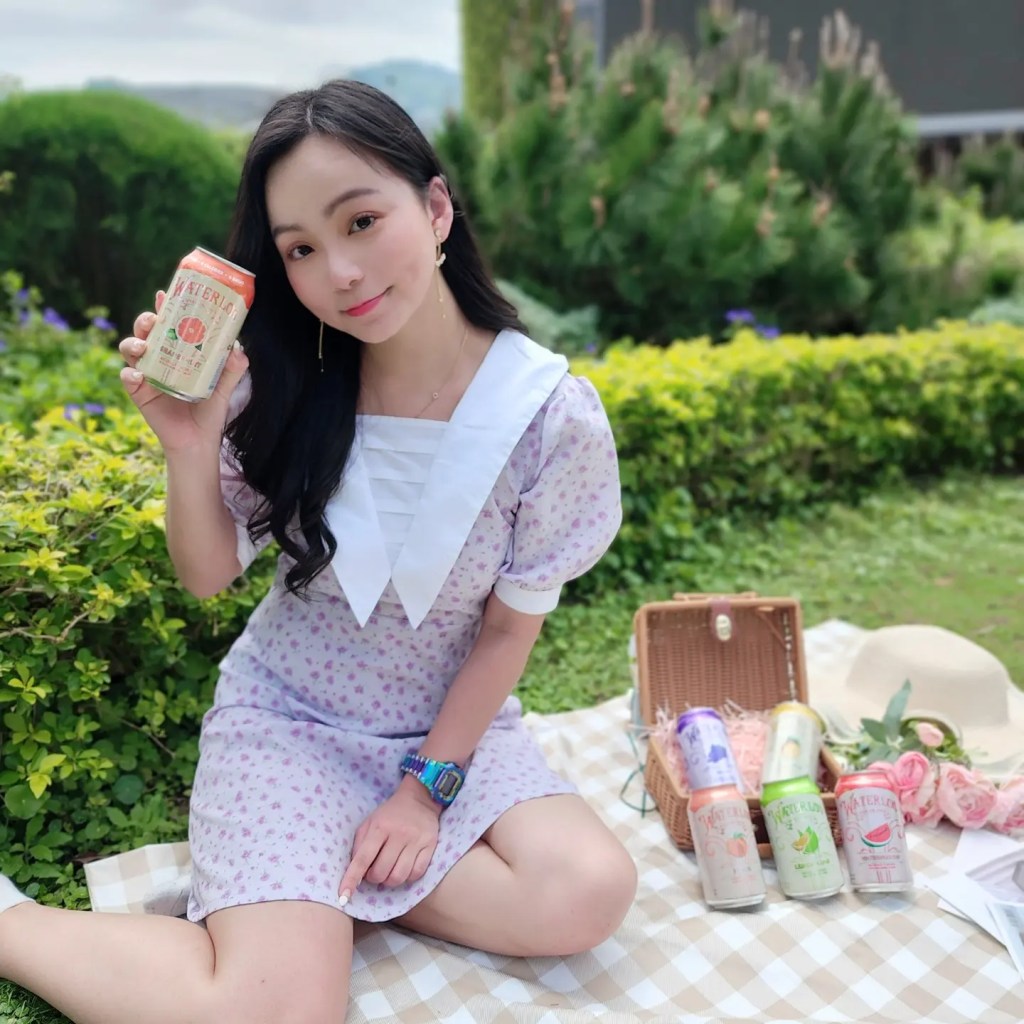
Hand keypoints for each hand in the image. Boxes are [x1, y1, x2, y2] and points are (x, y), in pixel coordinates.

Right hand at [119, 290, 249, 453]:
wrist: (199, 440)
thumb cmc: (210, 410)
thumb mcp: (224, 387)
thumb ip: (232, 369)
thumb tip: (238, 350)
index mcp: (178, 352)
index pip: (168, 324)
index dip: (164, 307)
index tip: (163, 294)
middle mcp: (160, 358)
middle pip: (145, 331)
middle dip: (145, 320)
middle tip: (154, 320)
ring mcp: (147, 374)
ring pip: (130, 349)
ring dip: (133, 342)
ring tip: (144, 346)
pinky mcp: (139, 393)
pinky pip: (127, 377)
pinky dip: (130, 373)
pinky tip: (139, 375)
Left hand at [338, 779, 441, 903]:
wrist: (419, 799)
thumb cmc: (390, 814)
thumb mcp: (370, 823)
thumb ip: (359, 846)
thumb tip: (355, 873)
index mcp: (380, 827)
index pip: (363, 858)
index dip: (352, 879)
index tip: (343, 897)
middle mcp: (399, 834)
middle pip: (381, 872)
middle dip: (374, 878)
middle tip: (374, 871)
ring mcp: (416, 840)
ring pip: (399, 877)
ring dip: (389, 881)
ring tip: (388, 871)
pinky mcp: (430, 845)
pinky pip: (416, 874)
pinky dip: (407, 878)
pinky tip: (404, 868)